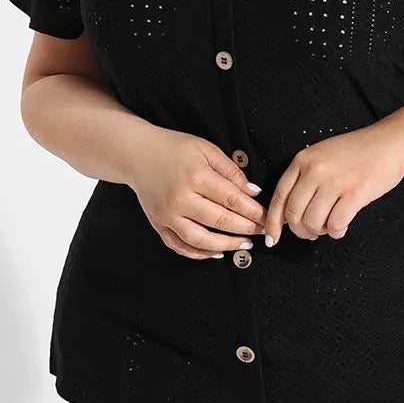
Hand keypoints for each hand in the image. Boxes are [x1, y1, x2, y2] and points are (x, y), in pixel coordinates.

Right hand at [130, 129, 266, 259]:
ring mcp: (168, 214)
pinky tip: (216, 252)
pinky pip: (180, 246)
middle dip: (246, 229)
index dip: (254, 212)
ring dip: (226, 246)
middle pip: (220, 221)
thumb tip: (253, 192)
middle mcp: (180, 198)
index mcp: (195, 176)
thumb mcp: (206, 149)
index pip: (233, 200)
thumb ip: (231, 170)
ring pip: (201, 240)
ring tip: (244, 244)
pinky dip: (199, 254)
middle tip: (262, 232)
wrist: (136, 153)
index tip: (267, 217)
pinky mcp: (158, 224)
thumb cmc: (172, 148)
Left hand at [264, 127, 403, 245]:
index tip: (273, 237)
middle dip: (300, 231)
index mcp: (303, 160)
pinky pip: (336, 224)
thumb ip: (303, 179)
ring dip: (320, 231)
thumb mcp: (322, 156)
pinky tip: (341, 227)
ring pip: (312, 222)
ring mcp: (335, 182)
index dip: (273, 223)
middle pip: (293, 214)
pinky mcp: (355, 193)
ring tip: (329, 226)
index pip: (278, 197)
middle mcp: (315, 170)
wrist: (390, 143)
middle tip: (311, 232)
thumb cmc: (358, 152)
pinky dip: (337, 232)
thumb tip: (287, 213)